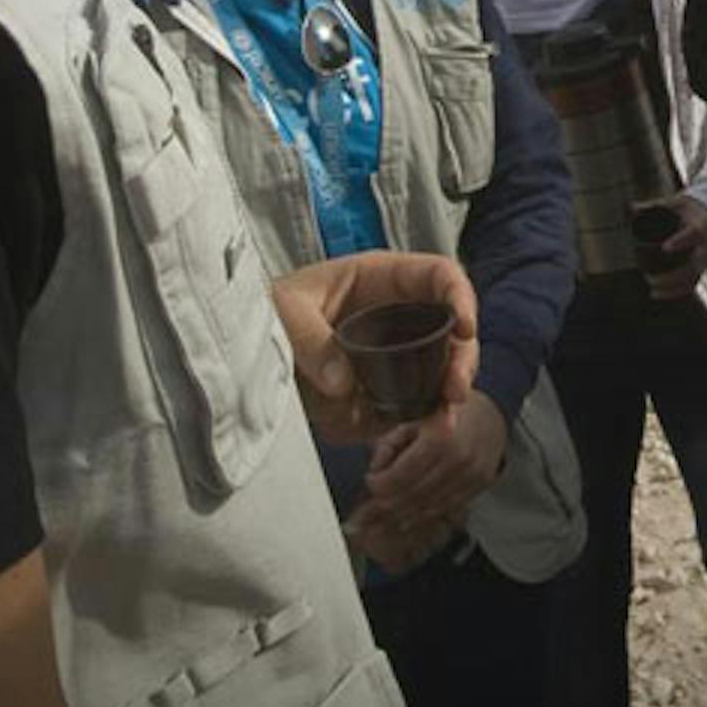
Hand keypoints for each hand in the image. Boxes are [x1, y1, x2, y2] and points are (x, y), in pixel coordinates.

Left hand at [274, 252, 479, 443]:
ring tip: (442, 422)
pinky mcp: (383, 388)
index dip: (460, 296)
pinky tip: (424, 430)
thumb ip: (309, 339)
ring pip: (440, 369)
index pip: (438, 276)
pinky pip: (412, 402)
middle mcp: (396, 315)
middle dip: (462, 359)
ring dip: (447, 395)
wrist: (243, 351)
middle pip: (451, 328)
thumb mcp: (282, 309)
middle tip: (455, 390)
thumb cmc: (266, 310)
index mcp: (381, 279)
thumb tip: (342, 384)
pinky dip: (421, 418)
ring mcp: (393, 353)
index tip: (463, 327)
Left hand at [346, 393, 508, 570]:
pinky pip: (445, 507)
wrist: (492, 413)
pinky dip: (423, 514)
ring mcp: (470, 474)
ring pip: (427, 506)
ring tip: (382, 516)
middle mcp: (457, 458)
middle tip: (369, 507)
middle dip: (385, 504)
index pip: (399, 476)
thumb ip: (391, 442)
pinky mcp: (479, 485)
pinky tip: (406, 517)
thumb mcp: (414, 415)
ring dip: (401, 514)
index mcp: (439, 437)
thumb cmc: (448, 411)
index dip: (378, 483)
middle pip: (411, 495)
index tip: (369, 481)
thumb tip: (374, 470)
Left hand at [633, 193, 706, 300]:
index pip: (693, 233)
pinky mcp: (700, 269)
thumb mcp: (674, 203)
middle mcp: (704, 244)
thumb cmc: (686, 210)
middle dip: (673, 275)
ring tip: (651, 290)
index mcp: (699, 224)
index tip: (664, 248)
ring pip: (693, 277)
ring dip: (672, 287)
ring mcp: (704, 259)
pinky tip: (657, 294)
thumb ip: (653, 205)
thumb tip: (631, 207)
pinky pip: (691, 284)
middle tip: (649, 278)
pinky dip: (675, 291)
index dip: (680, 241)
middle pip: (694, 263)